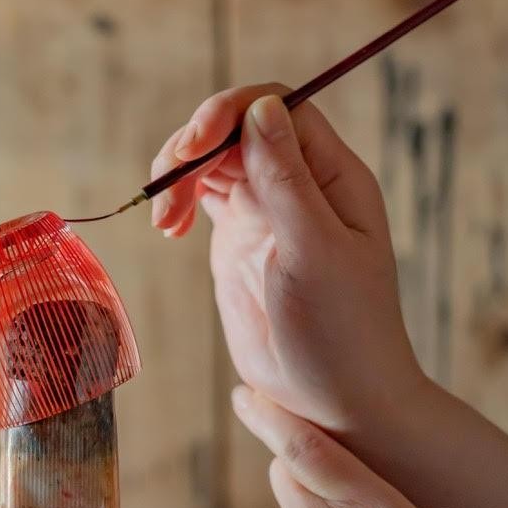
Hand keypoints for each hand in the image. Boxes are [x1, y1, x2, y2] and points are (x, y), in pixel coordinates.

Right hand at [150, 85, 423, 429]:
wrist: (334, 399)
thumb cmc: (342, 332)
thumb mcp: (315, 251)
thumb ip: (286, 180)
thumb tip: (261, 107)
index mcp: (332, 176)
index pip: (277, 108)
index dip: (230, 112)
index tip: (193, 146)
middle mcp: (299, 184)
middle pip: (236, 127)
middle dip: (194, 145)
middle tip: (167, 190)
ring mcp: (266, 210)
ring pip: (212, 159)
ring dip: (178, 174)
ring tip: (164, 220)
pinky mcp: (238, 238)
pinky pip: (201, 195)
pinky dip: (176, 201)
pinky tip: (168, 229)